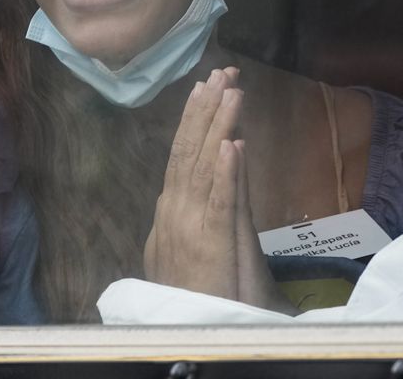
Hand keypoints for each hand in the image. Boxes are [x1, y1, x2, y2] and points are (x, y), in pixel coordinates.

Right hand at [144, 67, 288, 310]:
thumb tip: (219, 160)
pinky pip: (218, 203)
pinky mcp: (209, 245)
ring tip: (230, 91)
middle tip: (221, 71)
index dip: (196, 118)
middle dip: (205, 108)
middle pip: (189, 150)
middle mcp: (175, 210)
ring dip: (216, 126)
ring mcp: (190, 227)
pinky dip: (223, 173)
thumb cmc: (195, 294)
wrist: (188, 330)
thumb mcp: (198, 241)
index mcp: (172, 209)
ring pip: (203, 166)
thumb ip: (208, 202)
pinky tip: (230, 145)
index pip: (183, 153)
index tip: (208, 85)